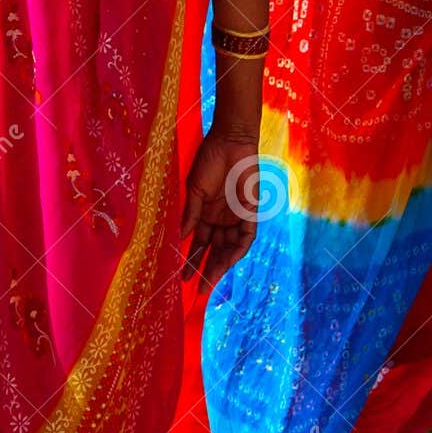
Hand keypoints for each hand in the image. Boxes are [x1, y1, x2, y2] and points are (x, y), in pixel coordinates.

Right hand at [181, 128, 259, 292]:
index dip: (192, 261)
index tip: (182, 278)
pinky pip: (246, 237)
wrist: (230, 143)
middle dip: (207, 270)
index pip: (199, 244)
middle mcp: (221, 219)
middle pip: (215, 251)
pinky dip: (238, 250)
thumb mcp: (195, 190)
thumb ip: (191, 214)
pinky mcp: (251, 212)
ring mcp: (236, 217)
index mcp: (206, 214)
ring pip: (230, 248)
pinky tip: (227, 262)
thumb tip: (180, 237)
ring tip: (209, 282)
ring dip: (220, 265)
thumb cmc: (210, 161)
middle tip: (198, 290)